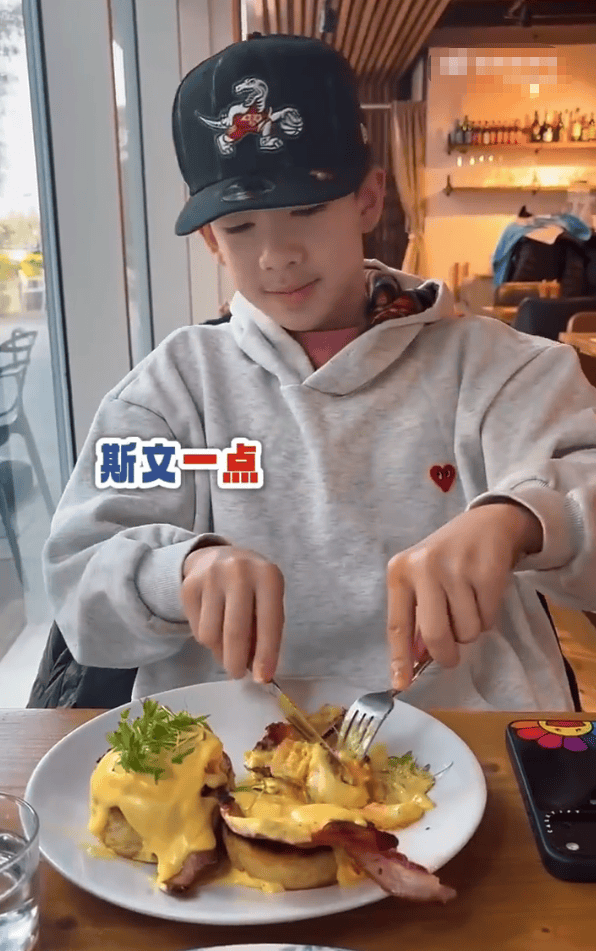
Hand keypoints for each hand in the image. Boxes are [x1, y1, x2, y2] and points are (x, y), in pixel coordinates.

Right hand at [181, 545, 284, 681]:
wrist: (219, 556)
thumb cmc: (252, 586)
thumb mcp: (268, 600)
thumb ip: (265, 631)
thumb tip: (258, 670)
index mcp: (267, 575)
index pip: (269, 621)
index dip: (266, 653)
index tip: (263, 678)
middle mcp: (239, 572)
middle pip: (235, 631)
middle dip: (236, 661)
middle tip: (237, 674)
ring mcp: (210, 577)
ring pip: (210, 635)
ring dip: (219, 650)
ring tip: (227, 643)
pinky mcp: (188, 586)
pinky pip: (195, 630)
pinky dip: (206, 638)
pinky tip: (214, 625)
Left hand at [387, 503, 542, 689]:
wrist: (486, 525)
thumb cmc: (447, 560)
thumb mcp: (422, 580)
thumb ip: (416, 617)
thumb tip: (416, 662)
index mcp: (400, 571)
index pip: (397, 624)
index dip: (399, 658)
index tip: (400, 685)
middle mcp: (424, 567)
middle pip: (435, 635)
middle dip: (447, 654)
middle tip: (452, 655)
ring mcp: (456, 568)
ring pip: (467, 631)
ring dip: (471, 628)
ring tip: (469, 602)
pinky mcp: (486, 571)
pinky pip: (489, 618)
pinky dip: (489, 615)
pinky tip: (484, 592)